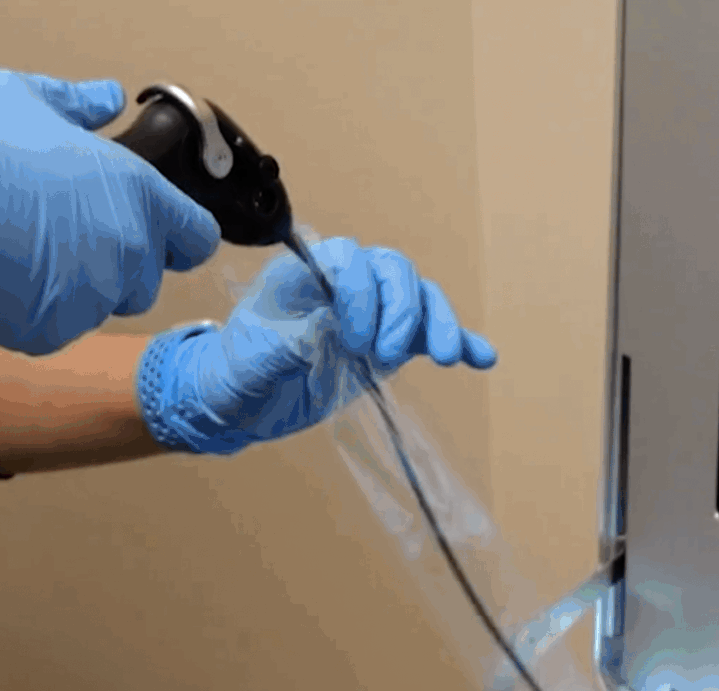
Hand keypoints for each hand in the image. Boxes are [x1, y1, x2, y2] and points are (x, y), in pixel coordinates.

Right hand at [0, 71, 220, 354]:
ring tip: (24, 251)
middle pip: (145, 278)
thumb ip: (80, 104)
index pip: (196, 237)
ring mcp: (90, 299)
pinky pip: (57, 325)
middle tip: (66, 233)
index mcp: (137, 194)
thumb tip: (108, 99)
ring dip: (77, 287)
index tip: (159, 231)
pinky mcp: (50, 332)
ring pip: (100, 304)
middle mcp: (126, 252)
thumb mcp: (27, 97)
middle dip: (118, 262)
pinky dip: (37, 309)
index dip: (180, 234)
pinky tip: (2, 275)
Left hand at [136, 237, 496, 455]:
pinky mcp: (390, 341)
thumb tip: (324, 330)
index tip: (354, 341)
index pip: (347, 260)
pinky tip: (480, 357)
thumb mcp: (250, 363)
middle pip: (393, 270)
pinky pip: (428, 333)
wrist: (243, 401)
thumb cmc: (238, 373)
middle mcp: (344, 284)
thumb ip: (286, 344)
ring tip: (445, 357)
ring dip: (438, 322)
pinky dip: (456, 340)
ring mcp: (371, 310)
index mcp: (302, 275)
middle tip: (387, 355)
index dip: (361, 293)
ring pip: (418, 295)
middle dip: (401, 309)